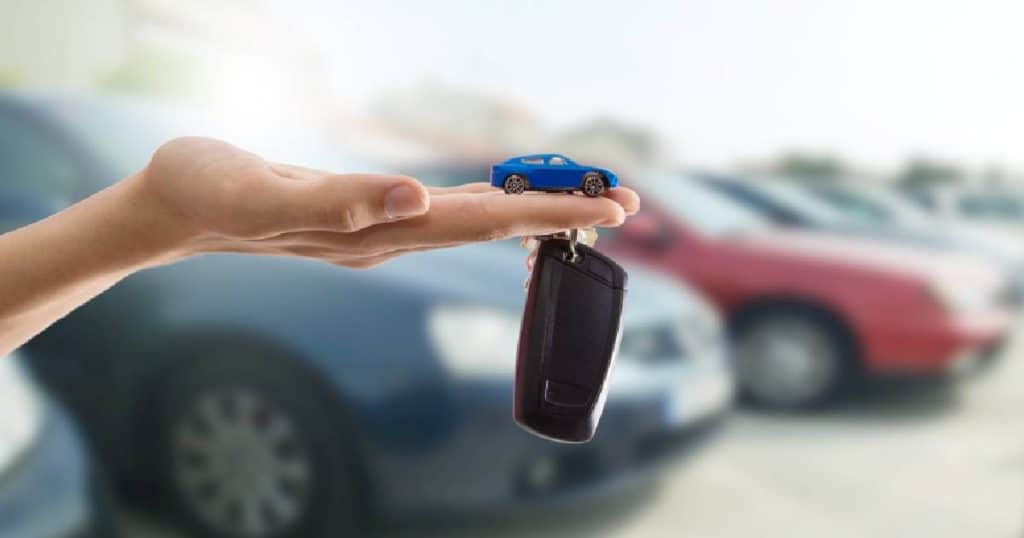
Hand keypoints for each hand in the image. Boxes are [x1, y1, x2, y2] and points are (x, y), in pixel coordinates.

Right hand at [136, 137, 639, 267]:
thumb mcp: (267, 193)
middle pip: (493, 227)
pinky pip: (443, 210)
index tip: (610, 207)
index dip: (548, 214)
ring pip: (473, 220)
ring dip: (530, 210)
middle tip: (626, 202)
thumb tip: (414, 200)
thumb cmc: (211, 192)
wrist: (176, 206)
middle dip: (561, 215)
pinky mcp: (366, 214)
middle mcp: (388, 235)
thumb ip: (340, 201)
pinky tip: (504, 199)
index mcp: (375, 231)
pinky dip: (487, 202)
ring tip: (583, 201)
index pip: (482, 223)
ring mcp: (379, 228)